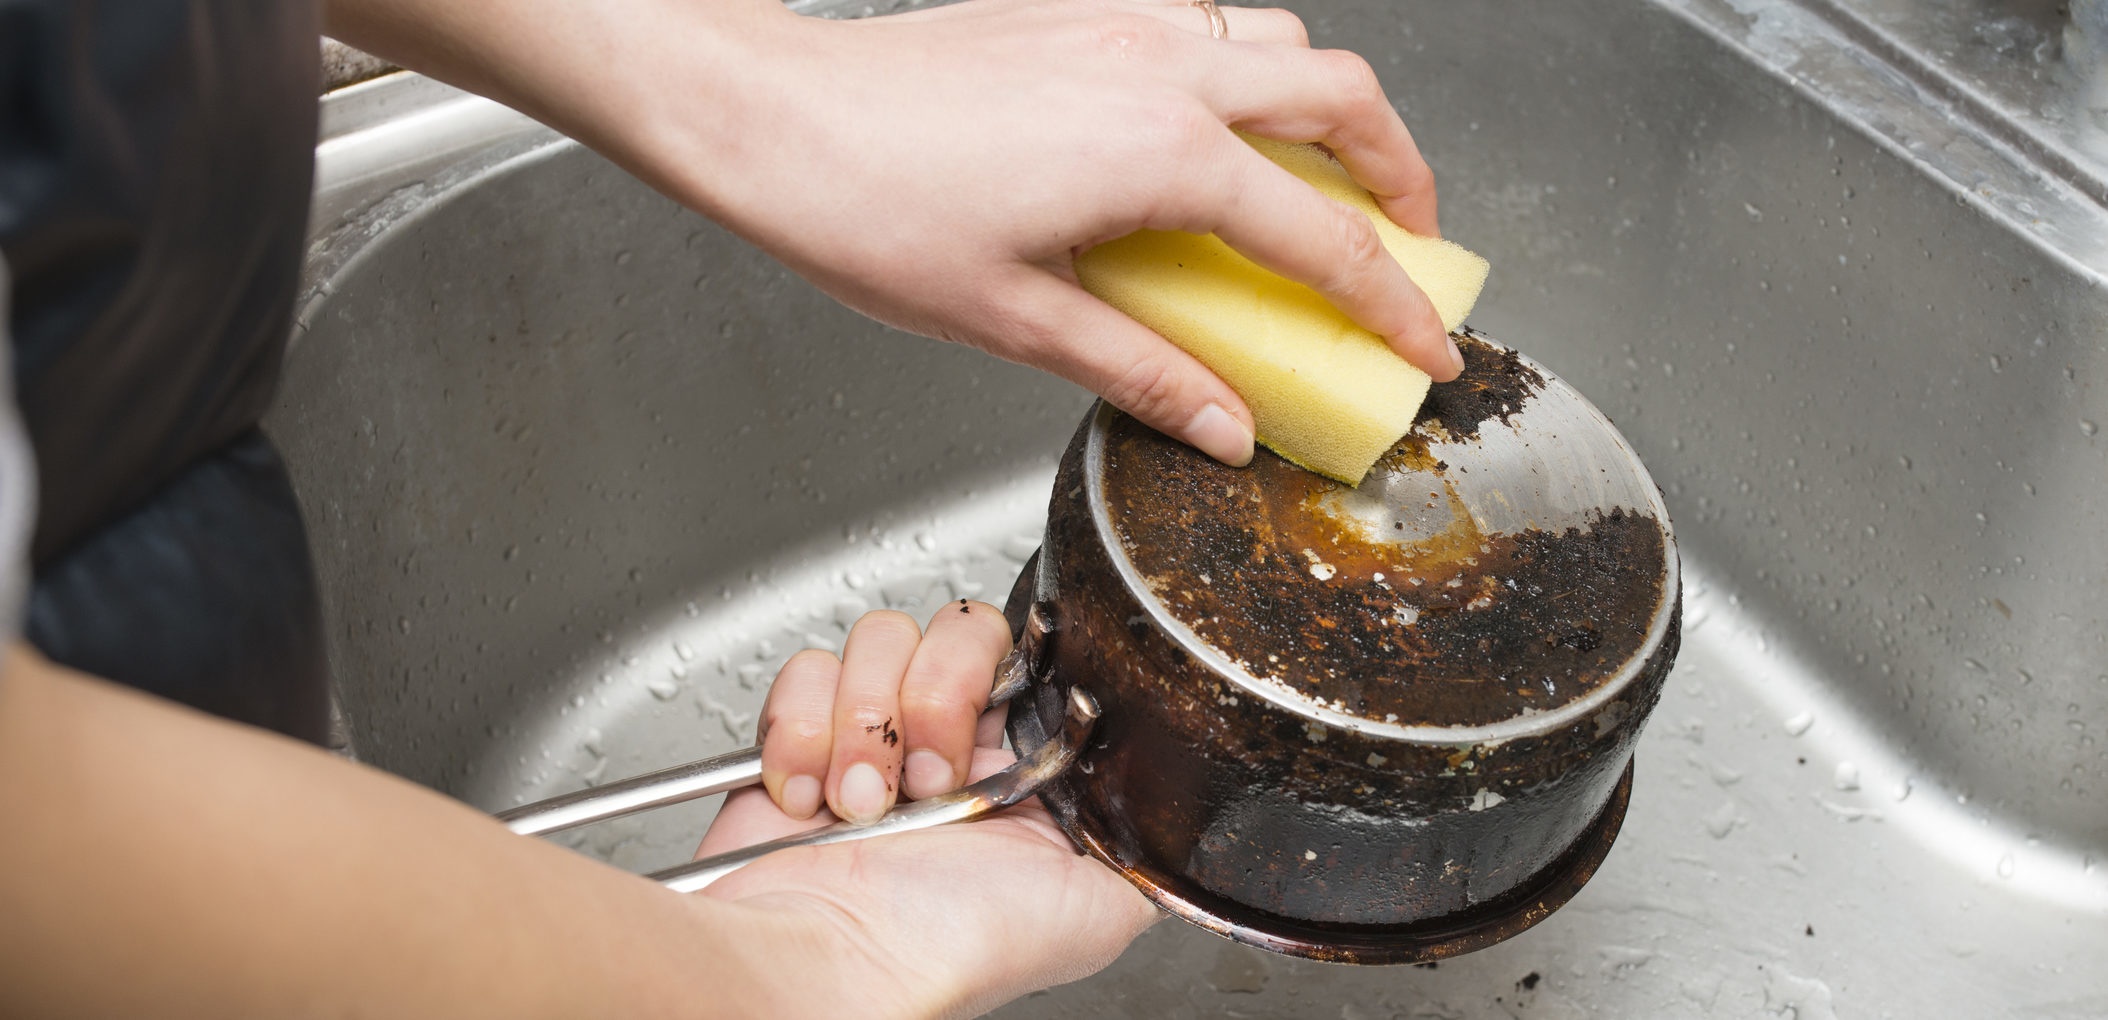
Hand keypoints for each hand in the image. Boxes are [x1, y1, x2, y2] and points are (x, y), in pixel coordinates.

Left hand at [638, 0, 1456, 467]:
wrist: (771, 114)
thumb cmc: (866, 210)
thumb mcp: (1014, 320)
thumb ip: (1140, 372)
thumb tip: (1222, 426)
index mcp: (1161, 154)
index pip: (1322, 238)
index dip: (1390, 303)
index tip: (1427, 345)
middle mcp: (1159, 68)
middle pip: (1343, 96)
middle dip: (1402, 169)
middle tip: (1410, 240)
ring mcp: (1121, 23)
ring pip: (1280, 38)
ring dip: (1328, 106)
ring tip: (1326, 178)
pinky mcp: (1077, 9)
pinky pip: (1204, 20)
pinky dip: (1246, 68)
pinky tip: (1212, 129)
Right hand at [693, 602, 1157, 1016]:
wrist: (840, 966)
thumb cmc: (956, 949)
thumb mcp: (1100, 908)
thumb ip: (1145, 841)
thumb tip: (1177, 805)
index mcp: (1021, 770)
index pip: (1030, 658)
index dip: (1007, 674)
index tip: (993, 725)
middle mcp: (950, 744)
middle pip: (957, 631)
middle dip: (937, 695)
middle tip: (930, 776)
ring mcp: (873, 736)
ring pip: (880, 640)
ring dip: (866, 722)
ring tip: (863, 802)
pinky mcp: (799, 737)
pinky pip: (805, 673)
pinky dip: (802, 732)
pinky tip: (810, 799)